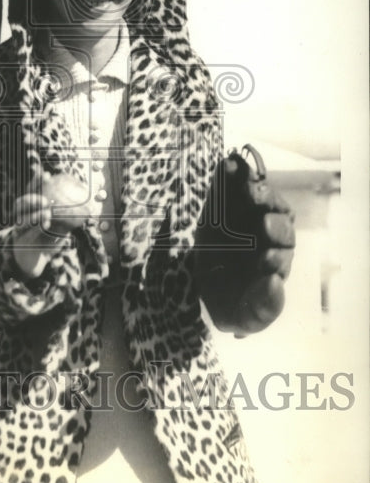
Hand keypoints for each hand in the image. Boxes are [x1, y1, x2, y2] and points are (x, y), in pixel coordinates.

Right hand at [11, 172, 94, 277]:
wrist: (32, 258)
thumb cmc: (45, 239)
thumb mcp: (57, 226)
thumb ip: (64, 217)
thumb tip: (86, 206)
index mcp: (28, 208)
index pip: (30, 191)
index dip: (36, 181)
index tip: (46, 174)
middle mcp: (20, 217)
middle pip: (20, 203)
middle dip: (32, 199)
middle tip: (45, 200)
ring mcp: (18, 229)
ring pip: (22, 219)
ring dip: (34, 216)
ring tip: (46, 214)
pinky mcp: (20, 242)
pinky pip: (27, 235)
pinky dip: (36, 231)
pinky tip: (45, 228)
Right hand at [195, 152, 295, 335]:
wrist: (201, 282)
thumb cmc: (229, 304)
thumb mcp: (243, 317)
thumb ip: (262, 308)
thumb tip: (276, 283)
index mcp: (276, 265)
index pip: (282, 257)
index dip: (276, 257)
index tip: (265, 263)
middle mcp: (270, 238)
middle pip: (281, 225)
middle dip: (275, 224)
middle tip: (264, 225)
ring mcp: (251, 215)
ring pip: (266, 200)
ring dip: (260, 192)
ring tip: (249, 187)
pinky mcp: (231, 199)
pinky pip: (236, 183)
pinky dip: (234, 173)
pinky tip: (228, 165)